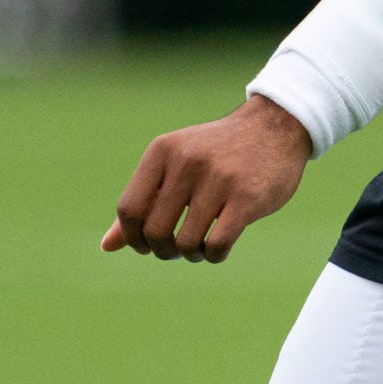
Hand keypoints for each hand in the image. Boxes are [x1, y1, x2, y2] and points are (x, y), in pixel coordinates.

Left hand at [101, 96, 312, 262]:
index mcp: (163, 151)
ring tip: (201, 247)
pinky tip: (219, 248)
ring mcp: (219, 178)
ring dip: (191, 255)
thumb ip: (143, 201)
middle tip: (178, 249)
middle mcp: (187, 161)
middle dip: (163, 251)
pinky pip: (216, 246)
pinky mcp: (247, 197)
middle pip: (154, 232)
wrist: (276, 127)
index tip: (148, 244)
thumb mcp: (175, 165)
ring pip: (185, 243)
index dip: (133, 237)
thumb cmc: (218, 153)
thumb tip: (106, 247)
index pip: (129, 209)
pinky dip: (213, 256)